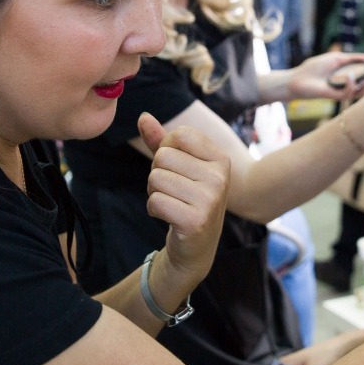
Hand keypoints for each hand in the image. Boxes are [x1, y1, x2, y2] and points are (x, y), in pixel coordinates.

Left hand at [138, 113, 229, 289]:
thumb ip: (160, 141)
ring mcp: (210, 199)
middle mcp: (220, 177)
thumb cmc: (186, 200)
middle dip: (158, 174)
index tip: (178, 171)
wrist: (196, 247)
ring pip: (155, 178)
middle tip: (175, 192)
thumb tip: (143, 116)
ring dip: (155, 193)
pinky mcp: (195, 220)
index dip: (166, 150)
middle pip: (163, 156)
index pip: (179, 134)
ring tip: (173, 204)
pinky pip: (155, 201)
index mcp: (220, 159)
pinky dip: (154, 209)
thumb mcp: (178, 168)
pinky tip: (170, 218)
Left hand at [286, 52, 363, 100]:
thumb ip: (353, 58)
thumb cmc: (314, 68)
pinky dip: (351, 83)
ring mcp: (344, 91)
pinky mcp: (337, 97)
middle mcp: (350, 85)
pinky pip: (349, 92)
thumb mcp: (336, 59)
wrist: (298, 79)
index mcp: (350, 75)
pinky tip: (350, 75)